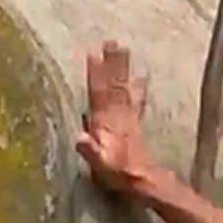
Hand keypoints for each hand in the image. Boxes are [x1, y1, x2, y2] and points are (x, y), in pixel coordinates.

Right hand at [77, 41, 156, 194]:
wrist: (142, 181)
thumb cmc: (118, 173)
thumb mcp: (101, 164)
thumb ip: (91, 150)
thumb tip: (80, 137)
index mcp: (105, 123)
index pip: (98, 93)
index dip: (96, 75)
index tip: (93, 55)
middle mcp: (117, 115)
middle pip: (114, 84)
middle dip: (112, 63)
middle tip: (112, 41)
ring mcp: (127, 117)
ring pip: (124, 87)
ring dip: (123, 68)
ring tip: (124, 48)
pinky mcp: (134, 123)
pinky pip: (136, 100)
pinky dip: (139, 87)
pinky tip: (142, 76)